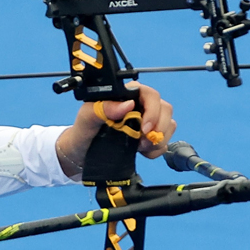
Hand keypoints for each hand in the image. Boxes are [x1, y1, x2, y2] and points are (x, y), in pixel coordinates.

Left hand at [55, 82, 177, 176]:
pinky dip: (157, 149)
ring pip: (168, 124)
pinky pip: (165, 140)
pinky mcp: (149, 137)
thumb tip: (127, 105)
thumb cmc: (82, 132)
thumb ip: (103, 108)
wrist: (81, 154)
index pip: (151, 94)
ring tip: (139, 147)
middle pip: (165, 109)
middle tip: (141, 142)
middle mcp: (139, 106)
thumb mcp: (86, 118)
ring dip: (158, 140)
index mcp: (126, 95)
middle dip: (158, 128)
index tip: (144, 128)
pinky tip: (142, 152)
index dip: (153, 110)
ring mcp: (146, 121)